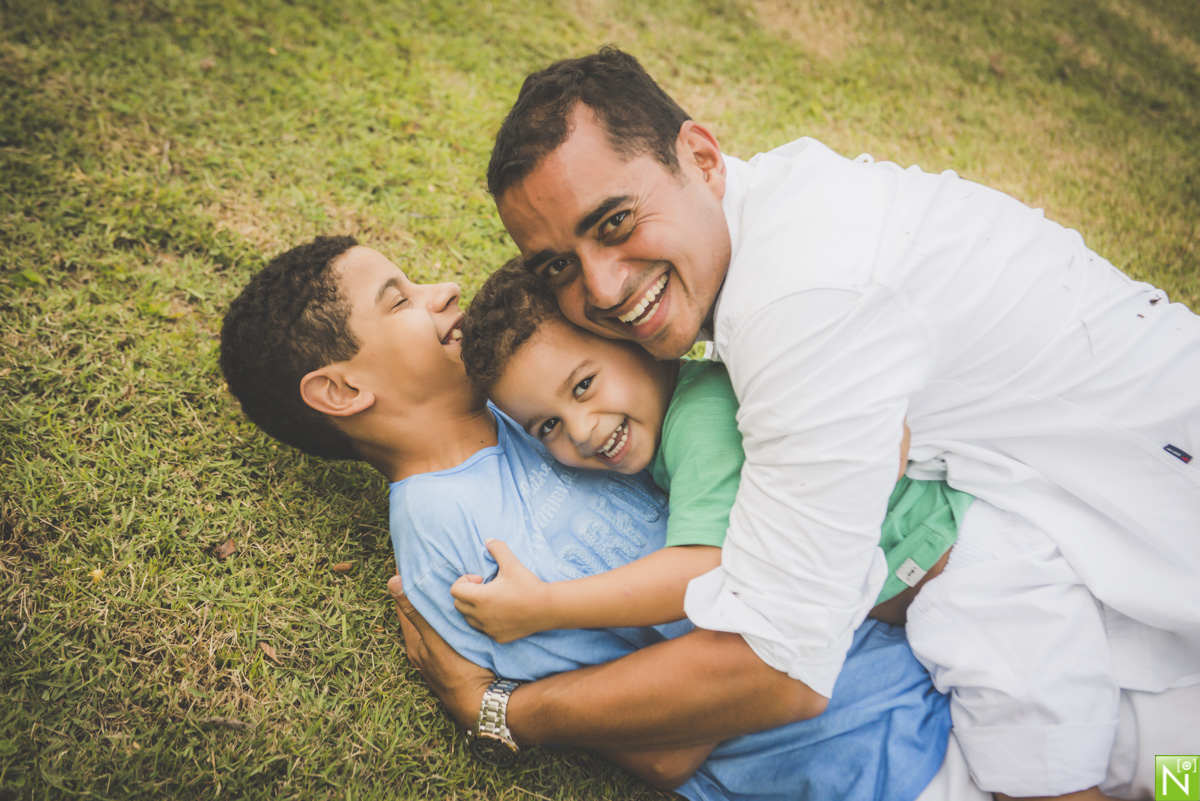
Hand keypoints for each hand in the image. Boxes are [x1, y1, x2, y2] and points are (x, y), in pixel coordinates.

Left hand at [388, 574, 494, 730]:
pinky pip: (452, 630)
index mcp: (415, 644)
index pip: (405, 607)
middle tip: (435, 567)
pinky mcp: (458, 656)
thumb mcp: (435, 640)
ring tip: (452, 582)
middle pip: (423, 614)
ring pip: (438, 622)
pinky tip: (466, 608)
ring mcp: (442, 654)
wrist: (486, 703)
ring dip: (443, 605)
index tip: (412, 563)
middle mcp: (425, 649)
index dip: (406, 585)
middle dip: (426, 593)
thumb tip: (392, 583)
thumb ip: (416, 613)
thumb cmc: (459, 673)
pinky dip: (454, 617)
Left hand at [450, 539, 551, 642]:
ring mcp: (488, 629)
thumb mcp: (512, 564)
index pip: (455, 590)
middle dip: (467, 593)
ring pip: (469, 618)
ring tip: (491, 599)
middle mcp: (481, 616)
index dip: (464, 580)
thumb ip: (498, 549)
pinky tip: (501, 611)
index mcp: (481, 598)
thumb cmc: (528, 585)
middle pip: (458, 604)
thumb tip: (488, 540)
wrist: (548, 608)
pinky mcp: (497, 637)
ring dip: (474, 608)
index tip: (481, 578)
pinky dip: (485, 620)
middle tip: (485, 587)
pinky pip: (483, 629)